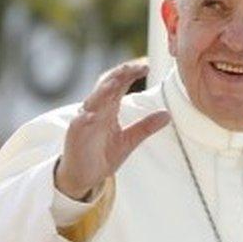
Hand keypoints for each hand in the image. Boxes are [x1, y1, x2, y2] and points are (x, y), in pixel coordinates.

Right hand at [54, 59, 170, 200]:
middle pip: (106, 87)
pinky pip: (78, 125)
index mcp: (108, 109)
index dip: (130, 74)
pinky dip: (84, 118)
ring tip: (114, 82)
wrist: (84, 175)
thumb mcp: (129, 140)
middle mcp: (96, 111)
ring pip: (92, 102)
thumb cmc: (103, 154)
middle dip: (118, 75)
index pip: (119, 85)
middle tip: (133, 66)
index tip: (145, 66)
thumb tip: (167, 115)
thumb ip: (146, 127)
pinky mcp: (75, 136)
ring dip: (102, 92)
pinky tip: (90, 114)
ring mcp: (84, 122)